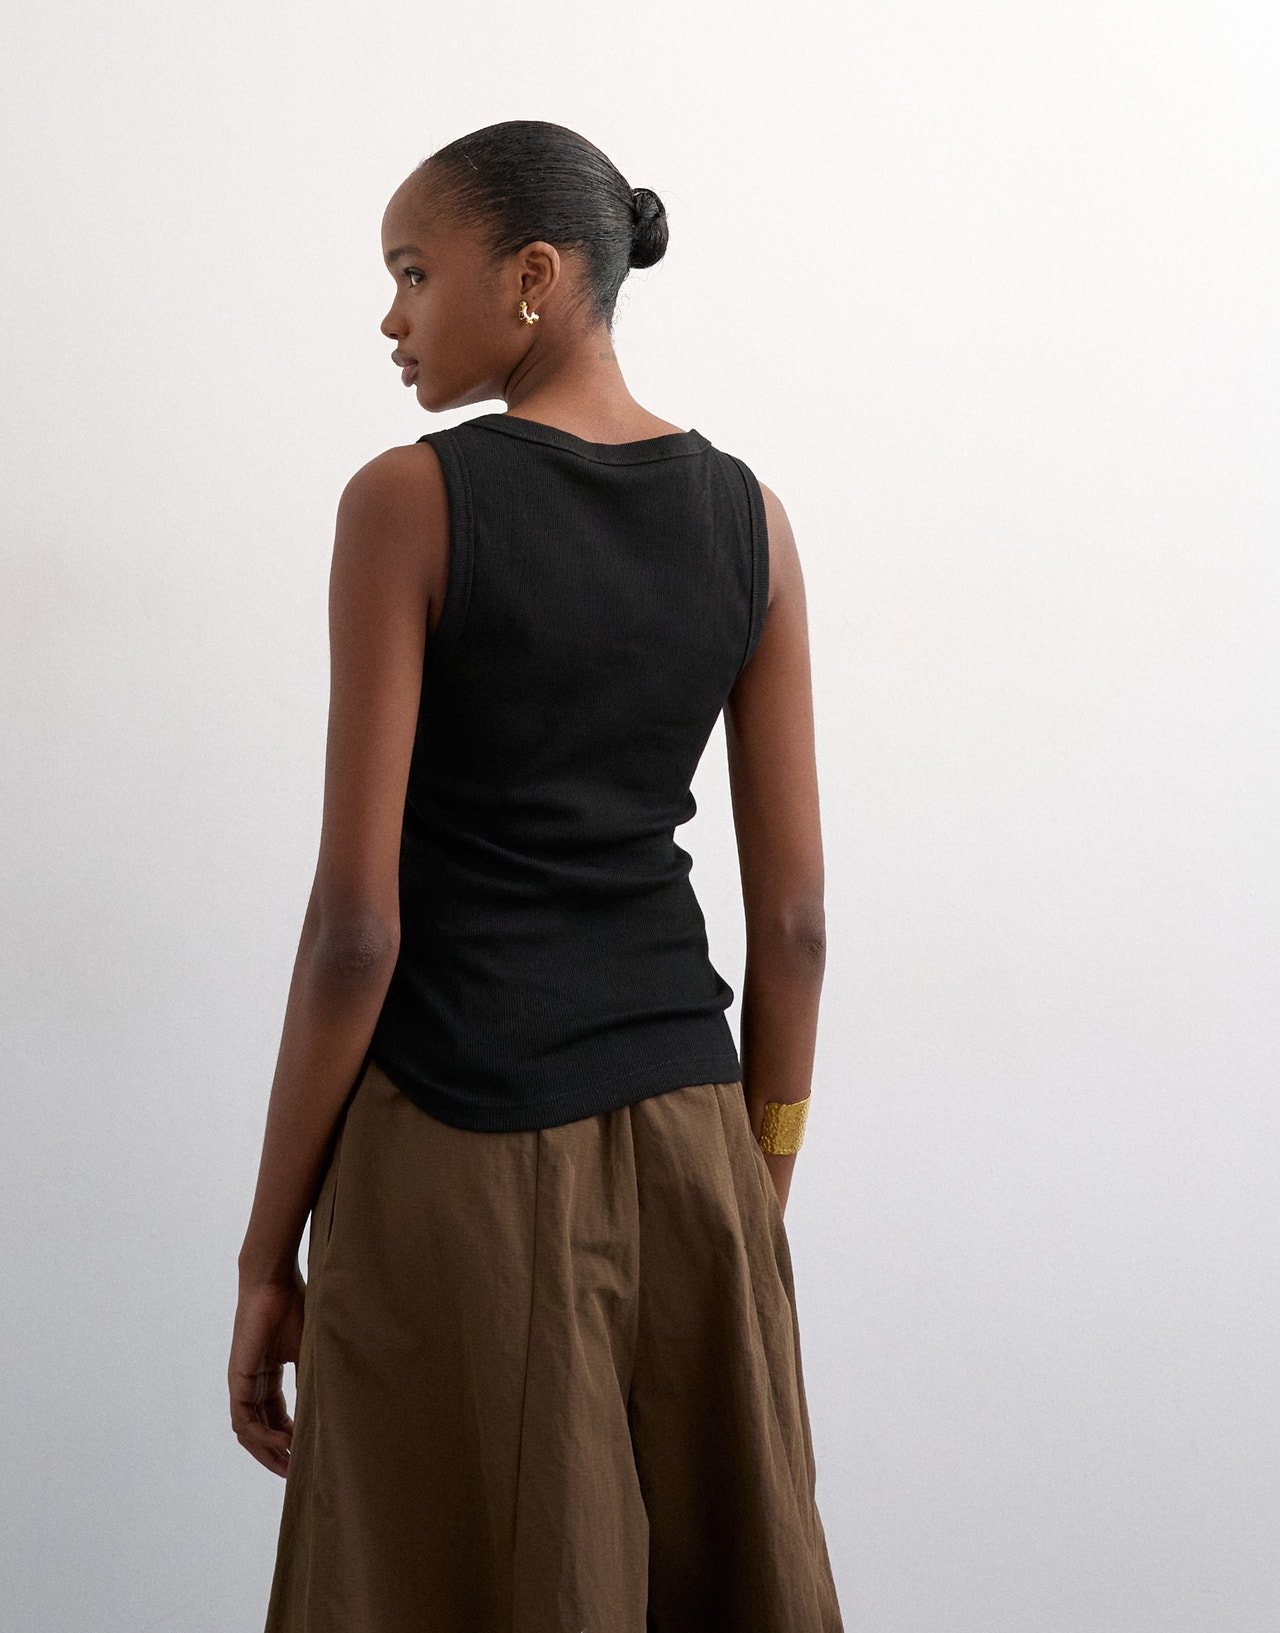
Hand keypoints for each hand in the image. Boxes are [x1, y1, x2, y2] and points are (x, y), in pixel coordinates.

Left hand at [228, 1269, 304, 1476]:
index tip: (305, 1456)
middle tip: (295, 1474)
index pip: (274, 1418)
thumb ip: (312, 1378)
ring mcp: (242, 1382)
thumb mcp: (309, 1350)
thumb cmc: (294, 1305)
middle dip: (275, 1455)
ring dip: (267, 1451)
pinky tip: (283, 1441)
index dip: (288, 1440)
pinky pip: (244, 1418)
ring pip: (248, 1430)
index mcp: (268, 1376)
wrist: (274, 1282)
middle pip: (258, 1431)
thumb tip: (330, 1407)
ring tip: (289, 1465)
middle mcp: (252, 1383)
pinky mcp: (238, 1378)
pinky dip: (262, 1434)